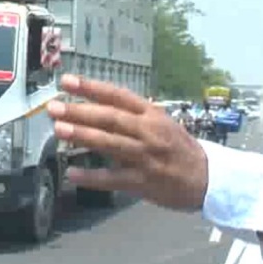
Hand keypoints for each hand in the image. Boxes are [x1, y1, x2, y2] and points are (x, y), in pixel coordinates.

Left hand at [46, 74, 208, 210]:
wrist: (208, 179)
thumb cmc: (181, 149)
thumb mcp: (164, 123)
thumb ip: (135, 115)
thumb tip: (103, 104)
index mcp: (152, 115)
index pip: (118, 96)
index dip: (91, 87)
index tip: (67, 82)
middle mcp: (148, 132)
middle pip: (110, 118)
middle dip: (80, 112)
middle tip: (54, 107)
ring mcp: (145, 157)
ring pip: (110, 144)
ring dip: (83, 136)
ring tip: (59, 130)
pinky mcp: (143, 182)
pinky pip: (113, 179)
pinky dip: (92, 177)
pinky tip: (72, 173)